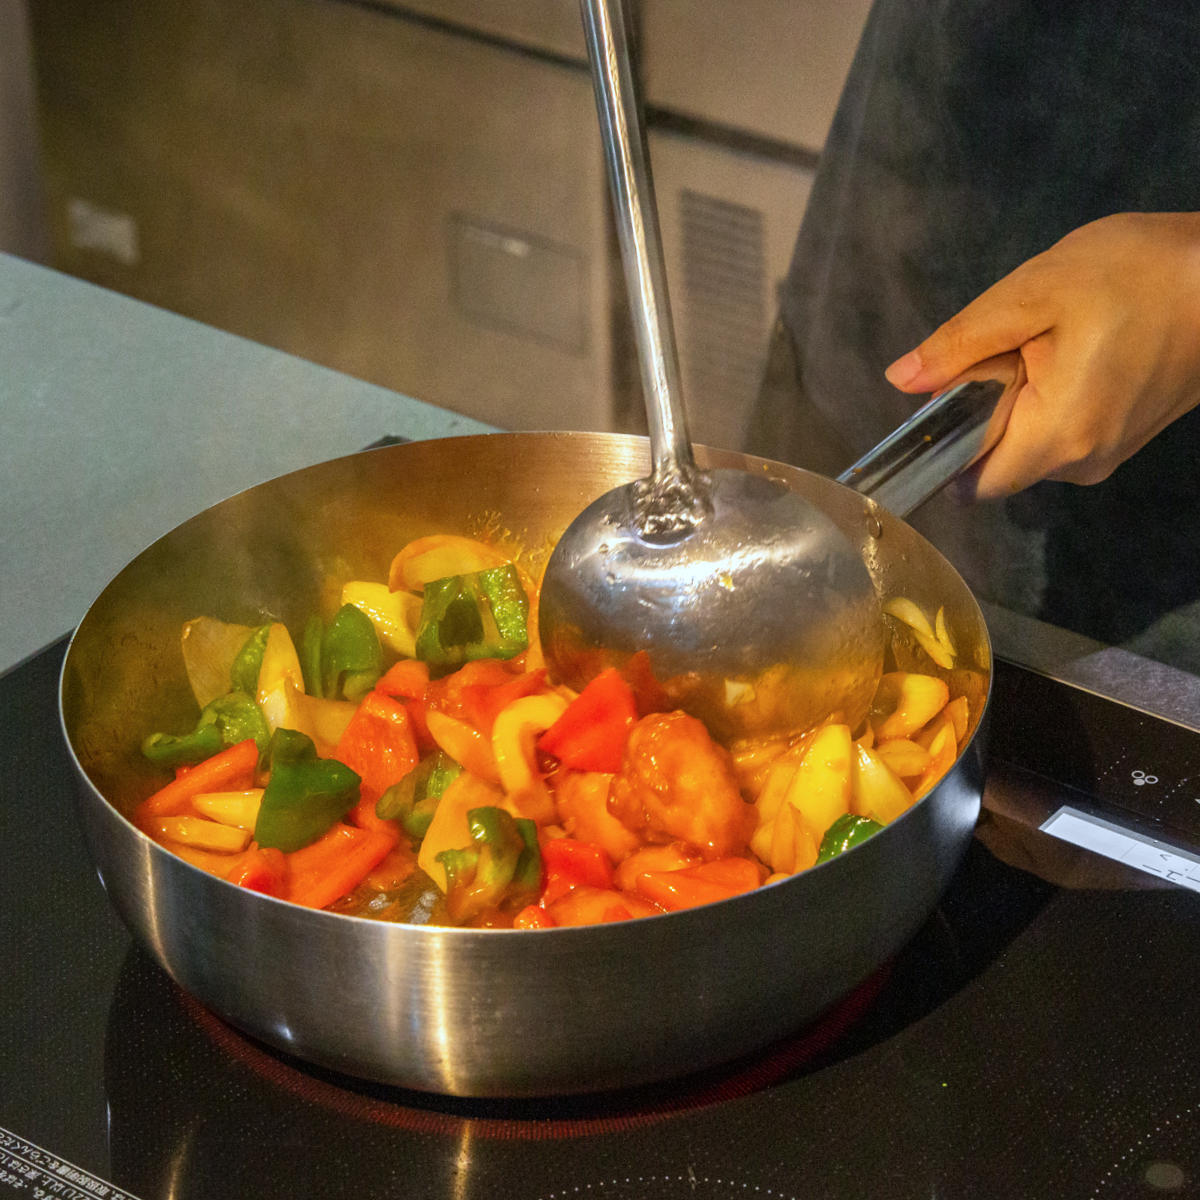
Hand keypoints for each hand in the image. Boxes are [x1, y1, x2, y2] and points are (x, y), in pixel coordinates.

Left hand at [883, 212, 1199, 499]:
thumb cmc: (1135, 275)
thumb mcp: (1031, 294)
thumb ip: (960, 344)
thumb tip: (900, 380)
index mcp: (1055, 439)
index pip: (972, 483)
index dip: (945, 446)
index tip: (947, 397)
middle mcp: (1081, 465)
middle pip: (998, 464)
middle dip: (984, 416)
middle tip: (1012, 350)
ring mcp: (1107, 455)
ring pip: (1029, 449)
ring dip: (1017, 406)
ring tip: (1049, 345)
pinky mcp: (1125, 438)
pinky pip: (1062, 436)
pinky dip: (1048, 403)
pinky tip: (1074, 353)